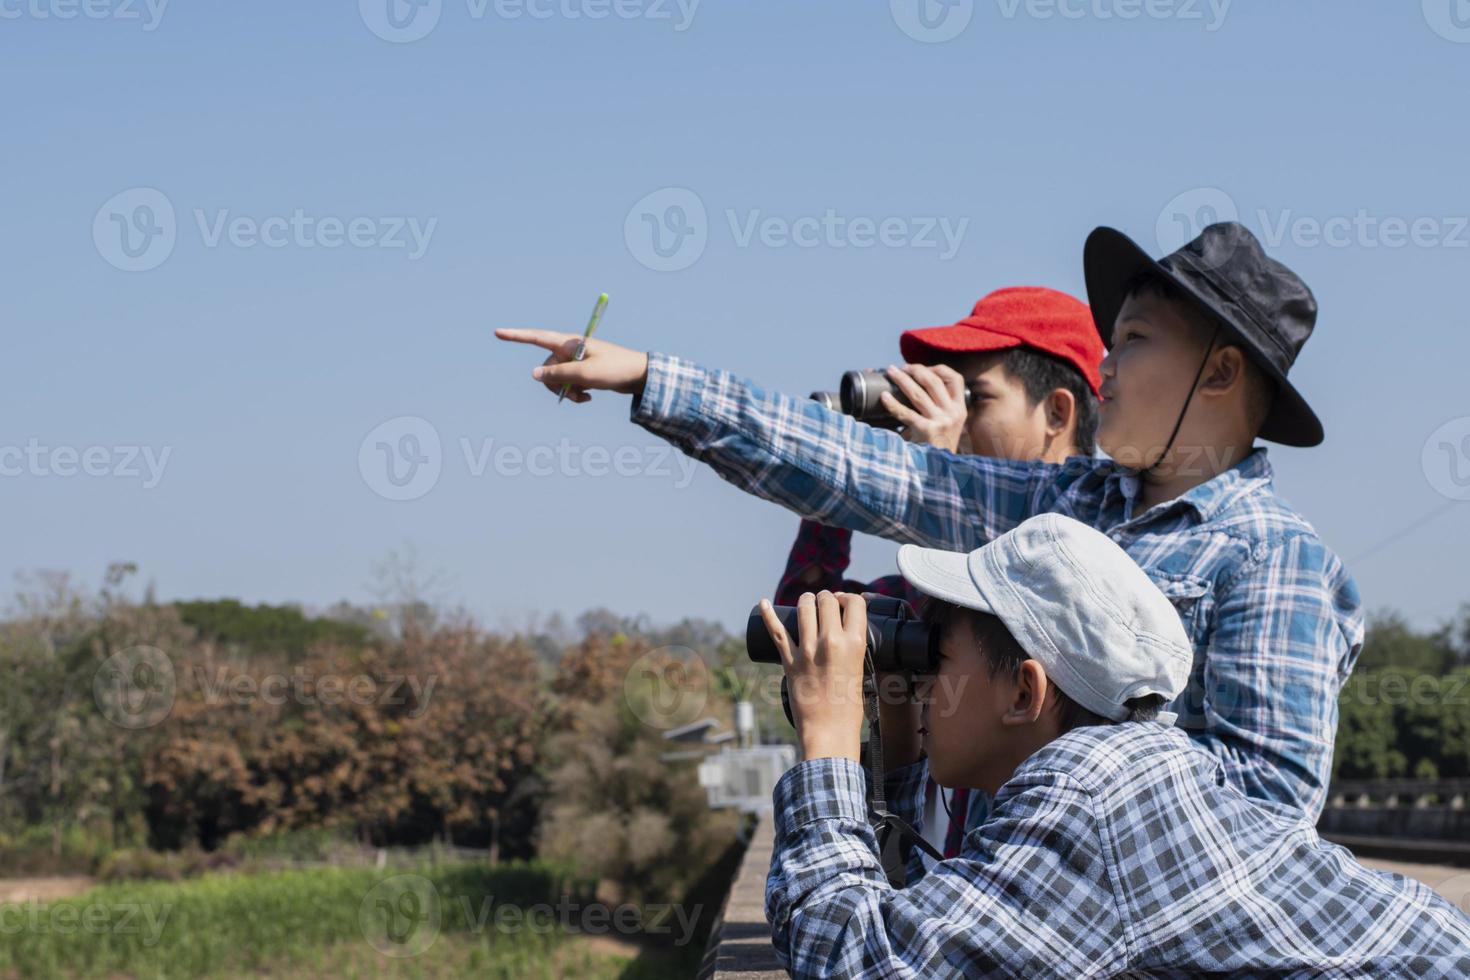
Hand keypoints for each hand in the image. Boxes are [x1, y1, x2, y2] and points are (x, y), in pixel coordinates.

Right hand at [495, 328, 650, 401]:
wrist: (641, 376)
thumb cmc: (615, 370)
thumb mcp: (585, 374)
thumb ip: (558, 374)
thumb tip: (534, 375)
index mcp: (569, 343)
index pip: (537, 337)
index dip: (516, 336)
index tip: (497, 332)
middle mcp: (570, 350)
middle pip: (547, 368)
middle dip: (555, 384)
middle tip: (575, 394)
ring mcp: (577, 361)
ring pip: (557, 379)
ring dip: (567, 391)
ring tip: (585, 398)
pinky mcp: (584, 371)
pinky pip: (569, 384)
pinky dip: (575, 393)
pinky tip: (589, 398)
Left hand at [758, 592, 867, 762]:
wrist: (829, 732)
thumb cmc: (849, 708)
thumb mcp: (862, 671)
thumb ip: (854, 648)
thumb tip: (847, 632)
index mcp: (855, 644)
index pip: (855, 602)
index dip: (850, 598)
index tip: (845, 604)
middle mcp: (831, 642)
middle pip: (827, 600)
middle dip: (827, 598)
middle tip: (826, 605)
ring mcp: (807, 650)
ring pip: (804, 607)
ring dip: (806, 601)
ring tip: (807, 603)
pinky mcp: (789, 661)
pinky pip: (775, 630)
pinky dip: (768, 614)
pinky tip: (763, 603)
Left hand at [880, 364, 968, 451]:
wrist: (939, 471)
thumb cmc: (938, 445)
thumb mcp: (949, 424)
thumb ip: (940, 406)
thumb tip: (916, 384)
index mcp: (960, 409)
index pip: (956, 378)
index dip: (938, 369)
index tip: (923, 368)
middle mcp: (953, 413)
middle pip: (933, 381)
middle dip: (915, 370)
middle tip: (900, 368)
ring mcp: (941, 421)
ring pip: (918, 393)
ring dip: (902, 380)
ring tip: (891, 372)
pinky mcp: (926, 430)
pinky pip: (906, 413)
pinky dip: (893, 403)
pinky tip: (884, 397)